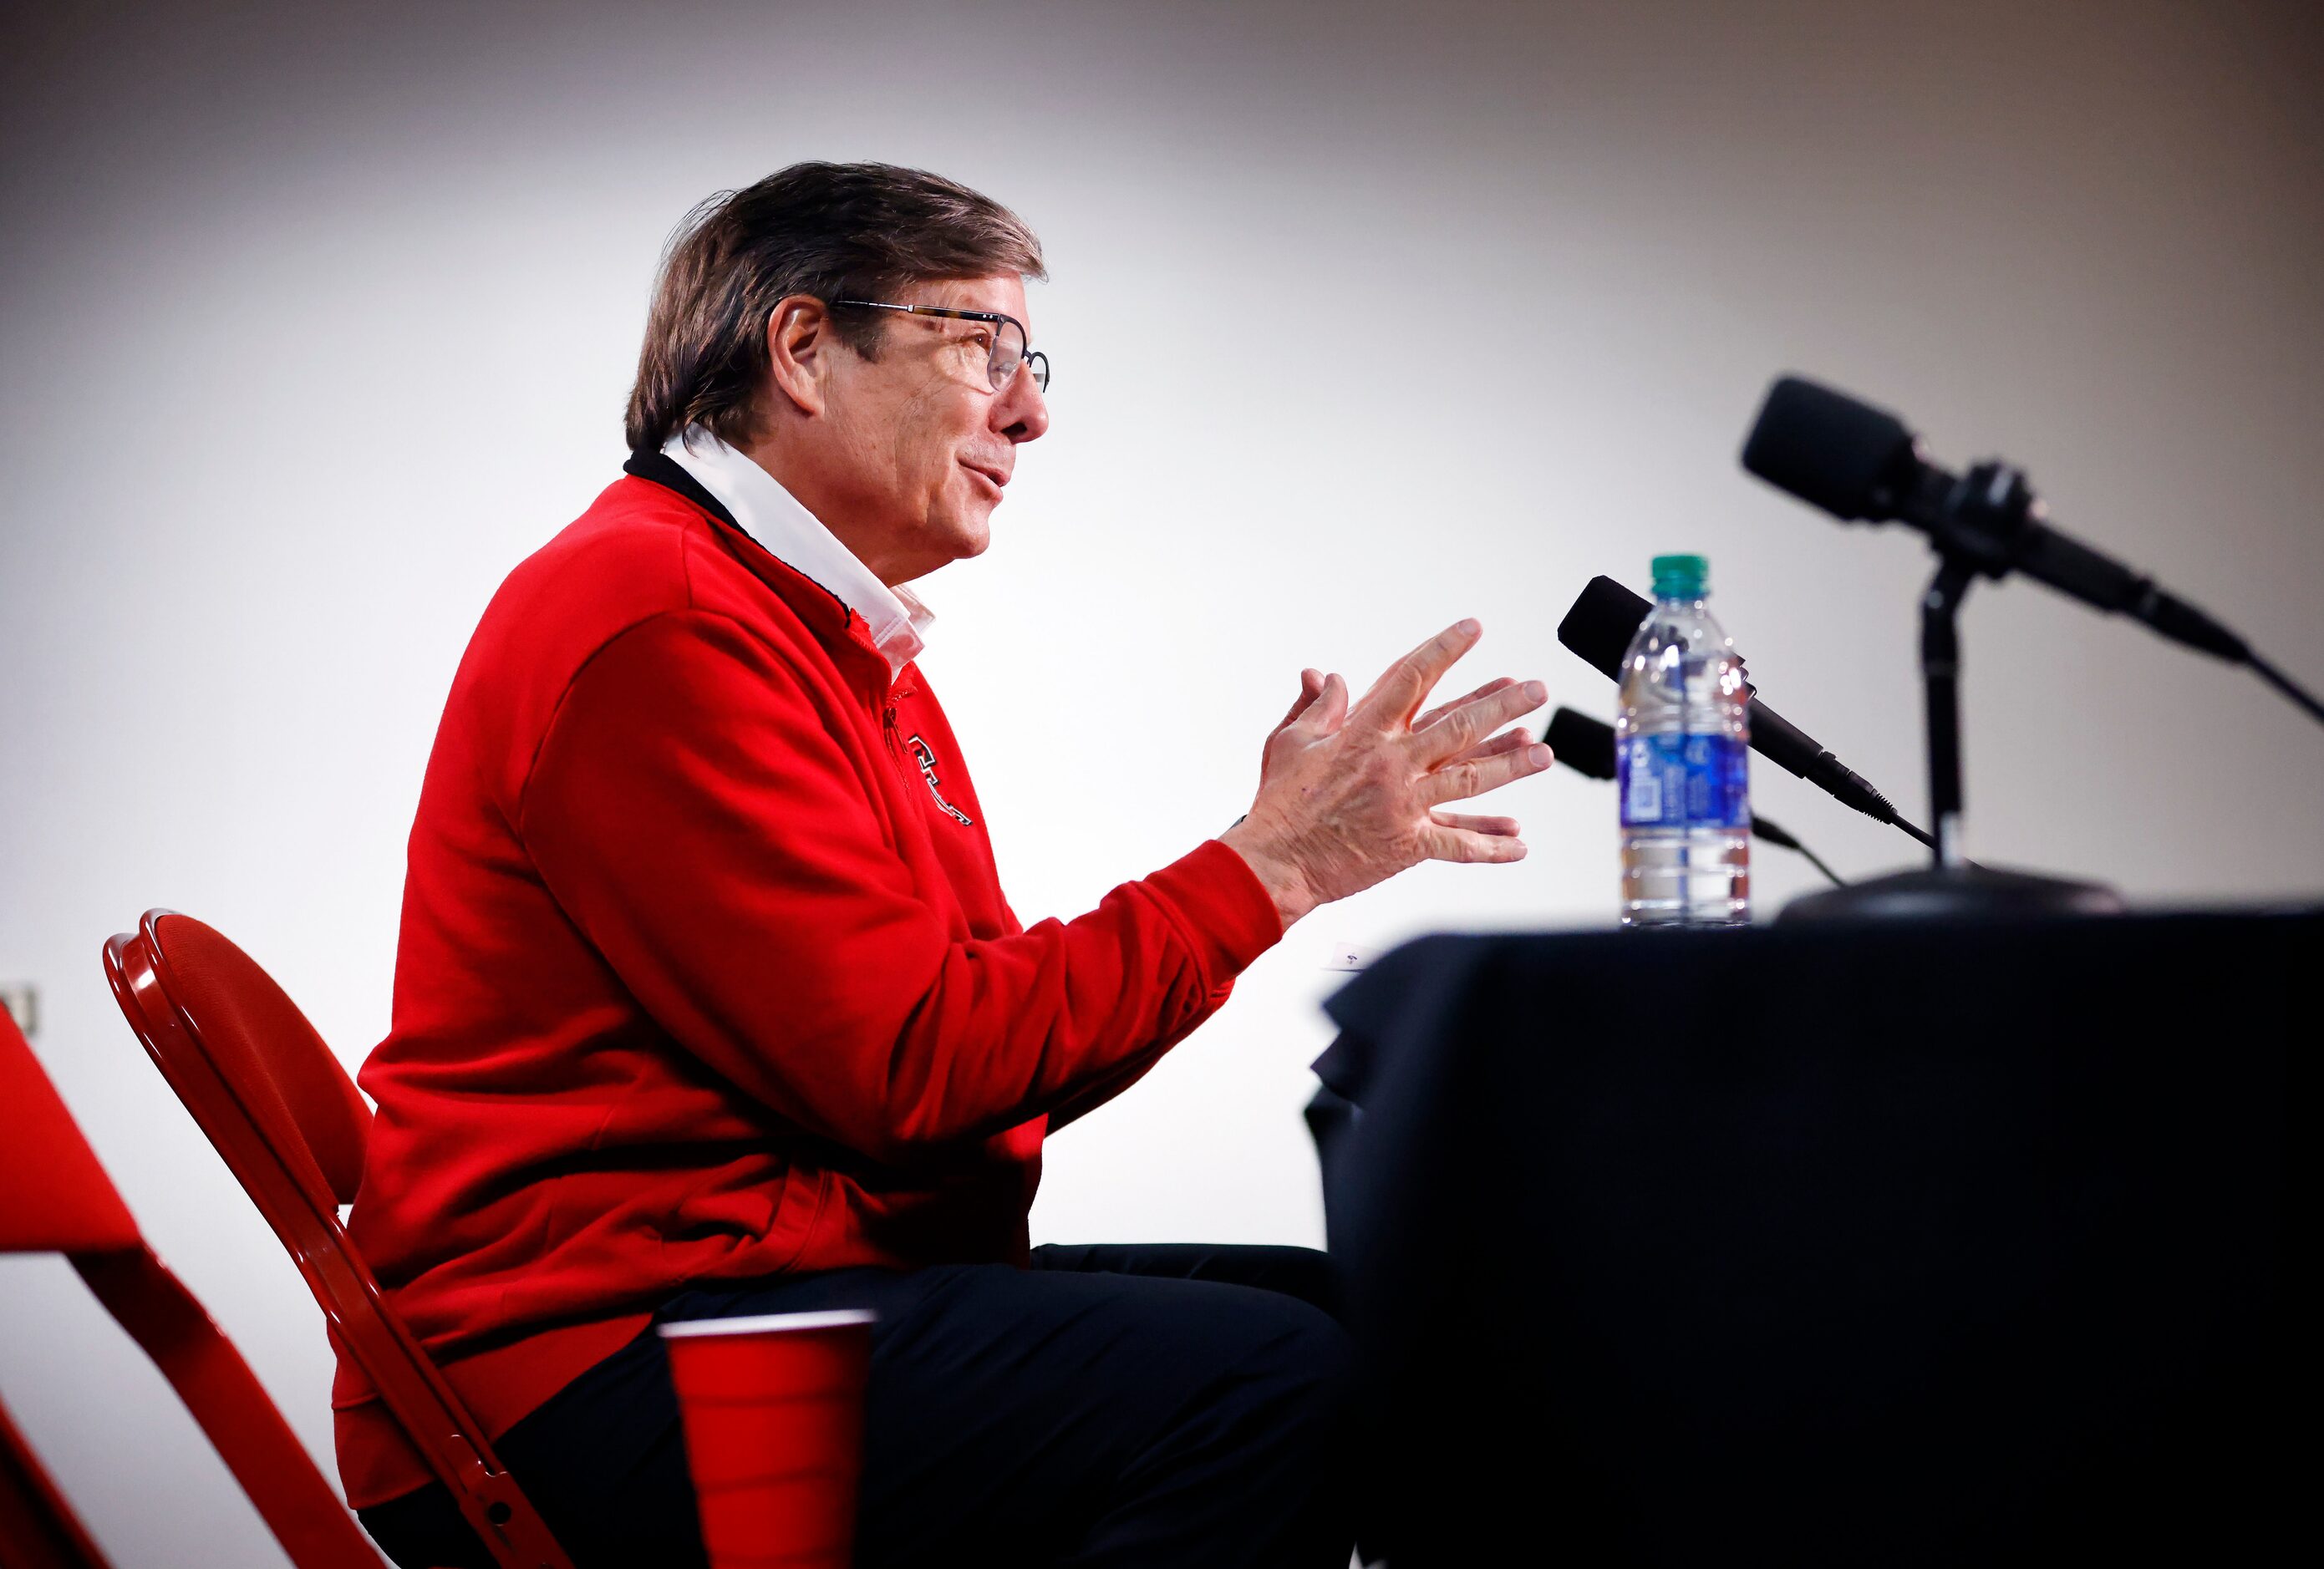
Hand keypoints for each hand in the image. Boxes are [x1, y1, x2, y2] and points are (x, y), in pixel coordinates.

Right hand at [1220, 620, 1551, 929]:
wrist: (1275, 863)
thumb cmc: (1278, 803)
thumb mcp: (1289, 742)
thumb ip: (1317, 707)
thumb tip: (1329, 675)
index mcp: (1362, 734)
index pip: (1411, 680)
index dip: (1444, 650)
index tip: (1472, 629)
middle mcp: (1390, 764)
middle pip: (1458, 727)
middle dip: (1501, 705)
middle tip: (1535, 689)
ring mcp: (1403, 805)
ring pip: (1470, 780)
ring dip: (1510, 765)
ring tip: (1544, 752)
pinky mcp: (1408, 845)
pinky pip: (1458, 844)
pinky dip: (1490, 846)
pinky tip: (1520, 843)